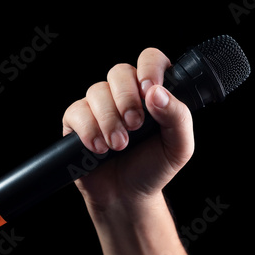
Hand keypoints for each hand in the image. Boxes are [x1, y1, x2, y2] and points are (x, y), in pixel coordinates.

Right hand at [62, 48, 193, 213]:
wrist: (127, 195)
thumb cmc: (154, 167)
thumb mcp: (178, 147)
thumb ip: (178, 117)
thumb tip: (157, 93)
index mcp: (152, 92)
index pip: (150, 59)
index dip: (149, 68)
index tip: (149, 91)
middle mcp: (125, 94)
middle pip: (119, 71)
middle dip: (126, 99)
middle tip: (135, 126)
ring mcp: (99, 105)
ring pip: (96, 91)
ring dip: (109, 120)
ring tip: (119, 146)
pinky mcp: (77, 120)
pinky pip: (76, 111)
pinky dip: (89, 130)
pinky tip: (100, 148)